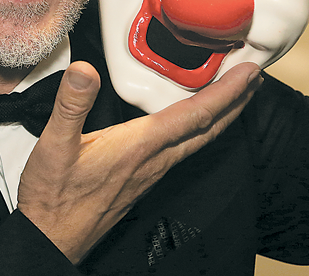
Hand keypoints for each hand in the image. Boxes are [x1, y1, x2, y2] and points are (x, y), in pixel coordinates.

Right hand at [18, 60, 260, 263]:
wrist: (52, 238)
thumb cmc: (54, 195)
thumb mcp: (54, 145)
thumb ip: (71, 105)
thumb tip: (84, 71)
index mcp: (140, 146)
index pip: (195, 114)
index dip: (226, 92)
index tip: (249, 72)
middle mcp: (155, 158)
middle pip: (208, 128)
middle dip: (236, 101)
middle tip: (255, 78)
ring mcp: (153, 170)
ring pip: (200, 139)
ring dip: (224, 115)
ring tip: (237, 96)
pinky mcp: (146, 177)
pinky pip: (186, 147)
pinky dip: (203, 128)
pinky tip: (198, 124)